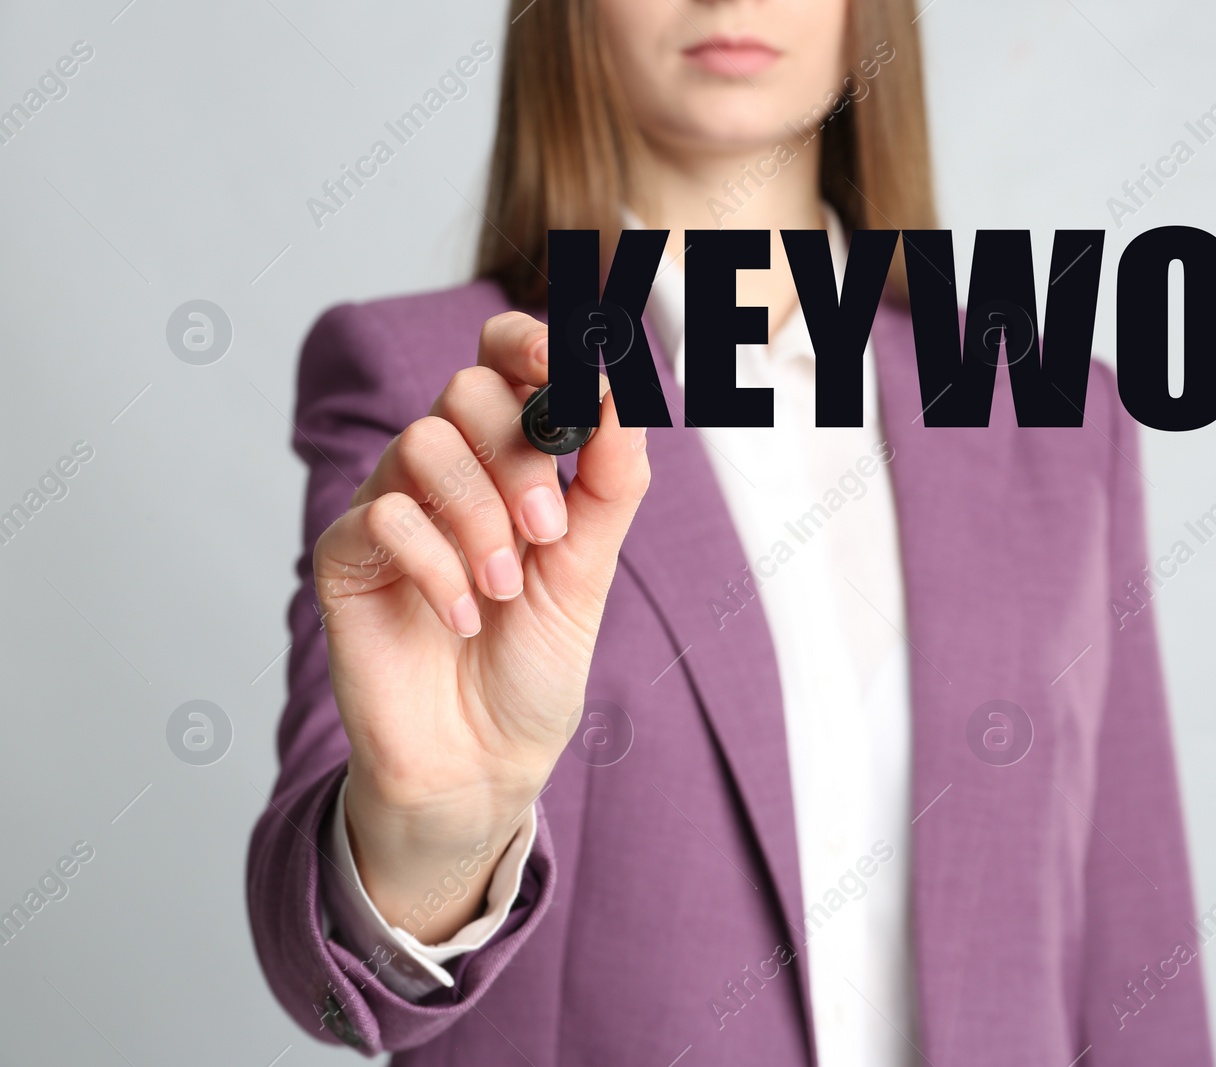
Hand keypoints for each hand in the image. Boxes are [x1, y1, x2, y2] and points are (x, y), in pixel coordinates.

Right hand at [311, 312, 648, 938]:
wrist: (482, 761)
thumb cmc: (533, 664)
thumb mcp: (590, 569)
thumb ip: (609, 482)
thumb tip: (627, 392)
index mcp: (507, 460)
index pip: (504, 359)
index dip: (531, 344)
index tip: (567, 366)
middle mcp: (447, 473)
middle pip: (465, 390)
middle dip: (518, 457)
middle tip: (547, 533)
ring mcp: (392, 509)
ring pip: (422, 443)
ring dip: (479, 517)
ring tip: (503, 588)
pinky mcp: (347, 558)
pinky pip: (383, 517)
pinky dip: (437, 566)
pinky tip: (462, 617)